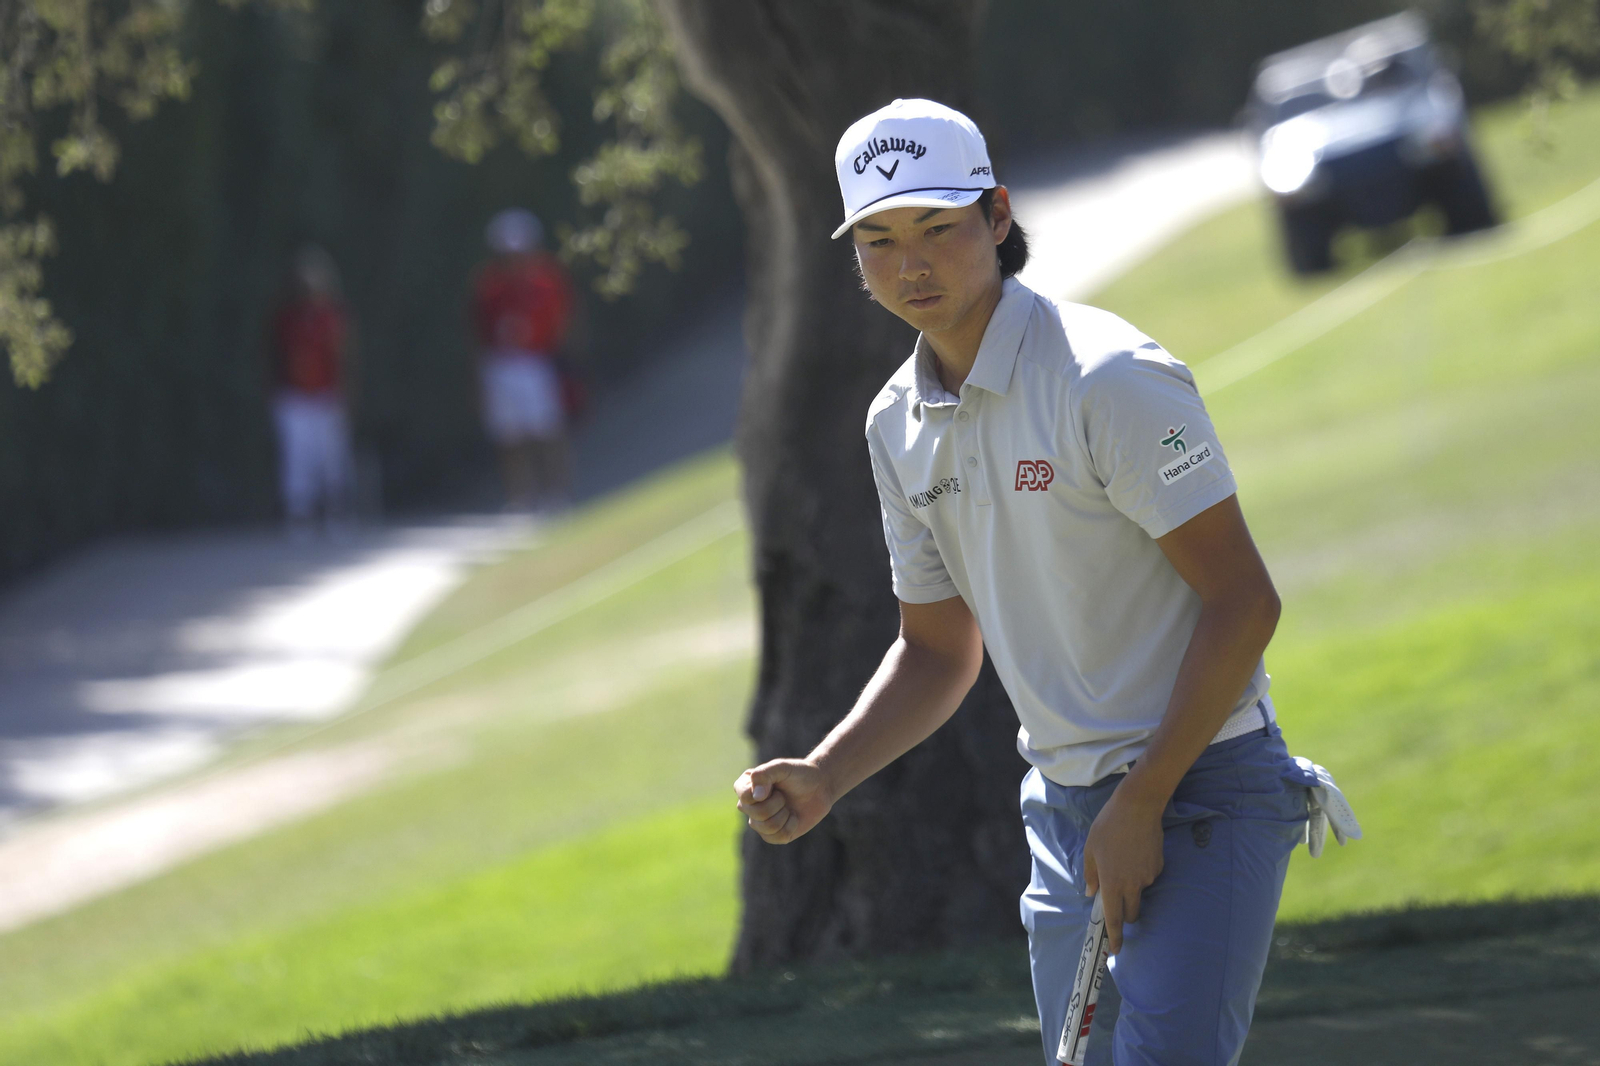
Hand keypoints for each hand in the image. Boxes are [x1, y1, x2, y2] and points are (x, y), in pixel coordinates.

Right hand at [734, 759, 834, 843]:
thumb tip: (756, 797)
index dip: (764, 793)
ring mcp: (759, 822)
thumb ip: (765, 774)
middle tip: (784, 795)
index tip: (776, 786)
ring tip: (788, 806)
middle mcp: (748, 805)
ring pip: (766, 828)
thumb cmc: (799, 774)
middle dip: (777, 803)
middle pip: (756, 814)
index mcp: (745, 786)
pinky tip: (793, 817)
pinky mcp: (772, 835)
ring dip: (784, 815)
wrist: (819, 787)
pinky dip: (790, 826)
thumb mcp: (783, 767)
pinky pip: (777, 838)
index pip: (744, 796)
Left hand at [1082, 786, 1165, 954]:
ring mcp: (1148, 877)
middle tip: (1115, 899)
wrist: (1137, 806)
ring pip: (1139, 893)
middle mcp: (1132, 884)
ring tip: (1123, 860)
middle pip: (1131, 913)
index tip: (1115, 951)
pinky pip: (1148, 877)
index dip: (1115, 937)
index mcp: (1112, 882)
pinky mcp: (1159, 867)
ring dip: (1131, 888)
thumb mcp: (1091, 849)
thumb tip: (1093, 893)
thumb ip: (1091, 874)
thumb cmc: (1108, 826)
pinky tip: (1135, 852)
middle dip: (1125, 914)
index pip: (1115, 919)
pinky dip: (1140, 873)